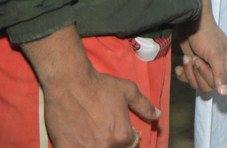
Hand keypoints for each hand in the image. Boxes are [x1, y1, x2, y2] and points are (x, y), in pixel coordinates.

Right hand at [21, 25, 156, 147]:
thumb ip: (144, 106)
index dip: (126, 136)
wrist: (69, 84)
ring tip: (91, 132)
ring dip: (96, 144)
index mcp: (121, 135)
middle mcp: (105, 146)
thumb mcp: (128, 91)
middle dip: (112, 141)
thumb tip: (157, 115)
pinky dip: (79, 145)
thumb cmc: (100, 86)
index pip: (130, 144)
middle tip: (103, 128)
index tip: (119, 128)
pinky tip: (78, 135)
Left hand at [175, 17, 226, 96]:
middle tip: (193, 58)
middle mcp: (217, 68)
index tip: (199, 60)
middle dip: (195, 73)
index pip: (216, 83)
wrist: (191, 22)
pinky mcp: (192, 66)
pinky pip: (187, 79)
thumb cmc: (206, 35)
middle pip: (205, 86)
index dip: (205, 74)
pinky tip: (179, 66)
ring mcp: (204, 67)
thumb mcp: (215, 54)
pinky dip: (182, 74)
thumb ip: (219, 74)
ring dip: (188, 72)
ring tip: (187, 57)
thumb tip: (224, 93)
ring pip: (195, 83)